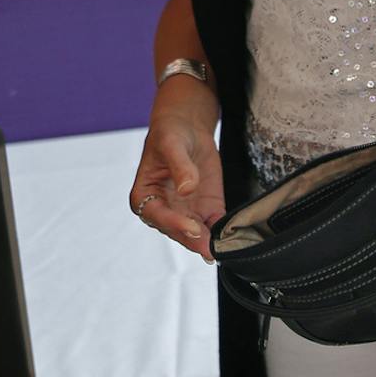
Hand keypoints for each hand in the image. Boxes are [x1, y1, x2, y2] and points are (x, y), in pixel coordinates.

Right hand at [129, 80, 225, 260]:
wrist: (188, 129)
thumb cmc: (171, 134)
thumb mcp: (173, 144)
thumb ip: (180, 166)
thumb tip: (186, 188)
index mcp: (145, 195)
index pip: (158, 215)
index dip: (175, 224)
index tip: (193, 228)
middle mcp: (163, 209)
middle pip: (177, 230)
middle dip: (193, 240)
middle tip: (209, 247)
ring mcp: (184, 212)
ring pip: (195, 234)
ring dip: (207, 242)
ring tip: (222, 248)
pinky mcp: (205, 210)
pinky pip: (212, 225)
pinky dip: (221, 233)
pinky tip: (230, 239)